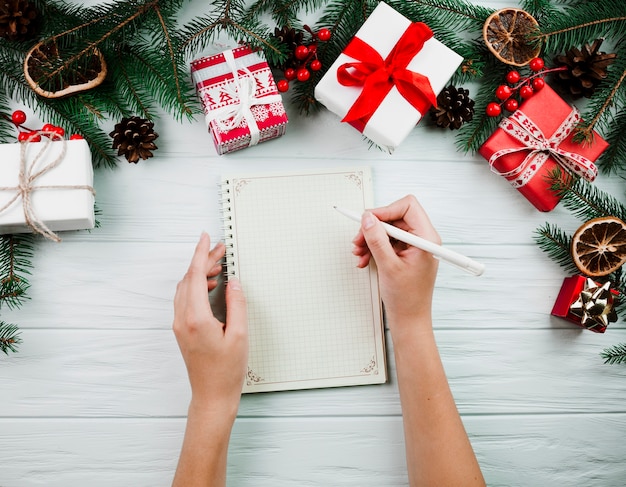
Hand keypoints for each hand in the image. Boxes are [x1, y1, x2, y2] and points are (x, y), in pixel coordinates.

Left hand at [173, 232, 247, 415]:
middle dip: (203, 260)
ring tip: (219, 265)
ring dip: (199, 273)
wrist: (212, 395)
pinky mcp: (181, 330)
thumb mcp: (240, 335)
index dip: (200, 253)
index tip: (206, 237)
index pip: (195, 276)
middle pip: (188, 279)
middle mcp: (182, 319)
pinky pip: (185, 299)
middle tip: (220, 250)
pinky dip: (196, 286)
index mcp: (196, 318)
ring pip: (185, 288)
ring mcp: (179, 325)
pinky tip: (212, 285)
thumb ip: (237, 305)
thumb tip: (234, 282)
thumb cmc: (227, 371)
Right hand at [352, 195, 439, 328]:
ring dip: (370, 239)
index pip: (407, 206)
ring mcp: (414, 246)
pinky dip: (374, 247)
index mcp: (426, 238)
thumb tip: (368, 219)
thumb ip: (377, 239)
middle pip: (395, 217)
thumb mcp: (388, 265)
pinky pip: (387, 241)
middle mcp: (423, 238)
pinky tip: (364, 259)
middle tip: (358, 239)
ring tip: (359, 253)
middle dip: (374, 227)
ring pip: (388, 229)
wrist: (409, 319)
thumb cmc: (407, 298)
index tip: (367, 220)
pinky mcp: (406, 253)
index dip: (385, 210)